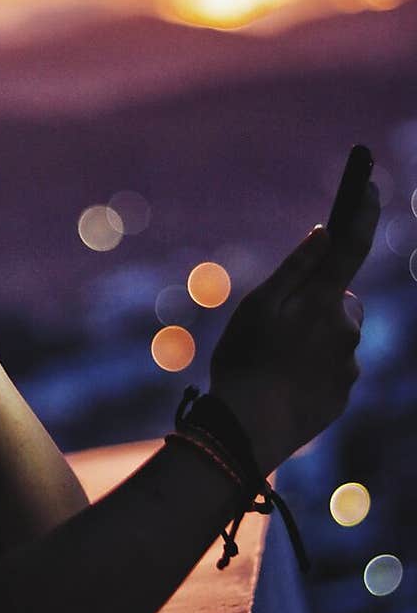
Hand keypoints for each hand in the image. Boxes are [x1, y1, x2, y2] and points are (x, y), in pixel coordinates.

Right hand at [208, 182, 379, 474]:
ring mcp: (349, 364)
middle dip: (321, 302)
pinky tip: (285, 384)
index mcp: (322, 300)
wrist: (248, 430)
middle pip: (341, 298)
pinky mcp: (344, 393)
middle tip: (280, 324)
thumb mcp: (257, 307)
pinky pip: (334, 369)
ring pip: (338, 336)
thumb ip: (294, 269)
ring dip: (316, 339)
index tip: (369, 182)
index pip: (351, 244)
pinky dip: (314, 369)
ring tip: (277, 360)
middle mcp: (346, 328)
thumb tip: (323, 235)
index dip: (362, 209)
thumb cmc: (244, 362)